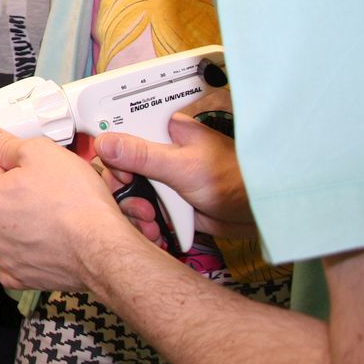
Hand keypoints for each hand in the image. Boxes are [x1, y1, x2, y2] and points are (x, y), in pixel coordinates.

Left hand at [0, 125, 133, 291]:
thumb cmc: (75, 203)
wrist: (102, 247)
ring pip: (14, 227)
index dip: (16, 160)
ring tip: (58, 213)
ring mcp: (6, 256)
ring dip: (30, 219)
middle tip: (53, 187)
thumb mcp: (41, 152)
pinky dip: (34, 250)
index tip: (35, 165)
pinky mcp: (25, 276)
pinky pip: (22, 258)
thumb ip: (7, 144)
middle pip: (2, 198)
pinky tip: (51, 241)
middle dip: (23, 190)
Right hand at [95, 91, 254, 240]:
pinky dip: (144, 223)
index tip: (116, 172)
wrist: (259, 216)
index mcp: (163, 131)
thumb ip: (142, 155)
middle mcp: (158, 152)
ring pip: (128, 191)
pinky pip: (142, 210)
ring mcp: (162, 178)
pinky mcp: (166, 201)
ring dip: (133, 211)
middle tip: (134, 200)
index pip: (121, 131)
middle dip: (122, 189)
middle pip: (118, 165)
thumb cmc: (234, 180)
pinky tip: (155, 232)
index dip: (110, 151)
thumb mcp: (182, 166)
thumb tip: (104, 142)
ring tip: (150, 222)